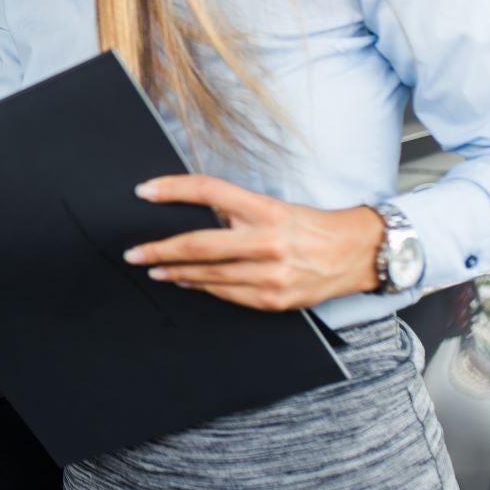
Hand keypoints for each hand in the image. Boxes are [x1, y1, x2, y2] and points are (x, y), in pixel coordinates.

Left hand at [123, 174, 383, 310]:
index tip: (144, 192)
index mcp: (266, 210)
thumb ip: (236, 210)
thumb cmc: (310, 226)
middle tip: (133, 253)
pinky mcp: (273, 299)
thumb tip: (192, 212)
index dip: (172, 190)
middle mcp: (266, 241)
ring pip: (207, 275)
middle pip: (197, 245)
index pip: (208, 192)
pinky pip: (227, 294)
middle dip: (158, 250)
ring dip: (175, 273)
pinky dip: (203, 288)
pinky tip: (187, 283)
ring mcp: (270, 275)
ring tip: (153, 268)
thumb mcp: (274, 206)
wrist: (356, 254)